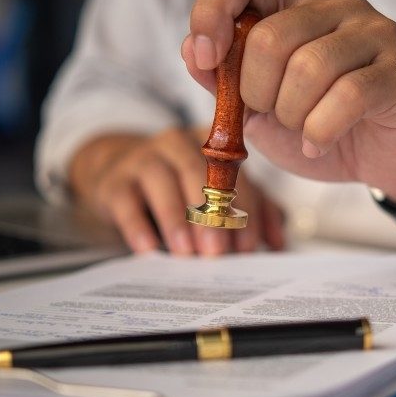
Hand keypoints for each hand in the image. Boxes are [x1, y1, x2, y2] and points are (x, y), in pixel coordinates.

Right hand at [68, 127, 284, 255]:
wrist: (119, 177)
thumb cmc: (180, 189)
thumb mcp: (218, 195)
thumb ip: (253, 211)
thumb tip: (279, 242)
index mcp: (211, 144)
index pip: (237, 175)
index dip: (244, 210)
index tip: (248, 248)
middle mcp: (177, 143)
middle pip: (199, 173)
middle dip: (211, 215)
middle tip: (218, 252)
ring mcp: (143, 158)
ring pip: (161, 182)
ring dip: (175, 219)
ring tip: (186, 253)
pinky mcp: (115, 180)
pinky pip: (126, 200)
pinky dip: (136, 225)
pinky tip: (147, 248)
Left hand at [182, 0, 395, 205]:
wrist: (388, 162)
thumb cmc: (323, 131)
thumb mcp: (260, 112)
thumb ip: (225, 82)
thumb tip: (193, 50)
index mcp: (295, 7)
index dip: (211, 12)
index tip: (210, 60)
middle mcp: (337, 8)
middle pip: (269, 37)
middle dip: (257, 93)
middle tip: (275, 116)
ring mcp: (374, 35)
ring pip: (308, 67)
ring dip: (293, 116)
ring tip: (303, 132)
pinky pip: (346, 97)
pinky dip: (321, 132)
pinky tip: (320, 144)